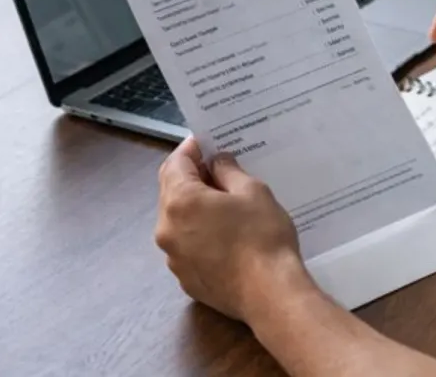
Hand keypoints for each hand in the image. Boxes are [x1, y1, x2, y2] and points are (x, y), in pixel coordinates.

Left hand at [155, 138, 310, 322]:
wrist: (269, 293)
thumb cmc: (262, 235)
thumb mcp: (253, 191)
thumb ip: (229, 172)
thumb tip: (216, 163)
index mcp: (180, 201)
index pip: (176, 164)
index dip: (191, 149)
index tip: (206, 141)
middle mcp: (166, 229)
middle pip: (171, 192)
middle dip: (192, 177)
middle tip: (219, 168)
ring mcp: (173, 258)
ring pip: (179, 222)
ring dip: (195, 208)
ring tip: (226, 203)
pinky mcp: (185, 279)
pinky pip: (187, 247)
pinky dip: (200, 234)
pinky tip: (227, 236)